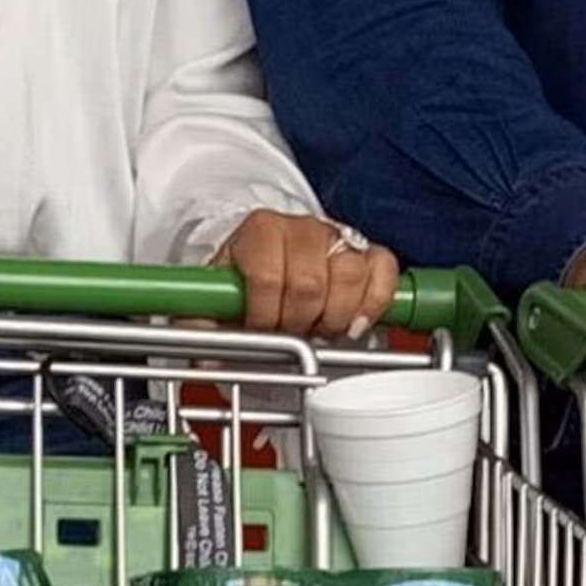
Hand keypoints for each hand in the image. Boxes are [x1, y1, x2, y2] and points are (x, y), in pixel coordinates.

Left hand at [215, 211, 402, 339]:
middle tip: (291, 333)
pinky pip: (383, 270)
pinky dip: (374, 302)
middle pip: (310, 281)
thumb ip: (202, 323)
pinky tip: (356, 323)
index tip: (260, 329)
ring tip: (320, 329)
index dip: (265, 314)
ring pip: (349, 275)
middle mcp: (302, 228)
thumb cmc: (248, 276)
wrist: (273, 252)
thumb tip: (202, 357)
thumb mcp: (218, 295)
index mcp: (260, 230)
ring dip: (335, 316)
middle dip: (299, 321)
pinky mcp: (368, 249)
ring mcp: (338, 236)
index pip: (267, 276)